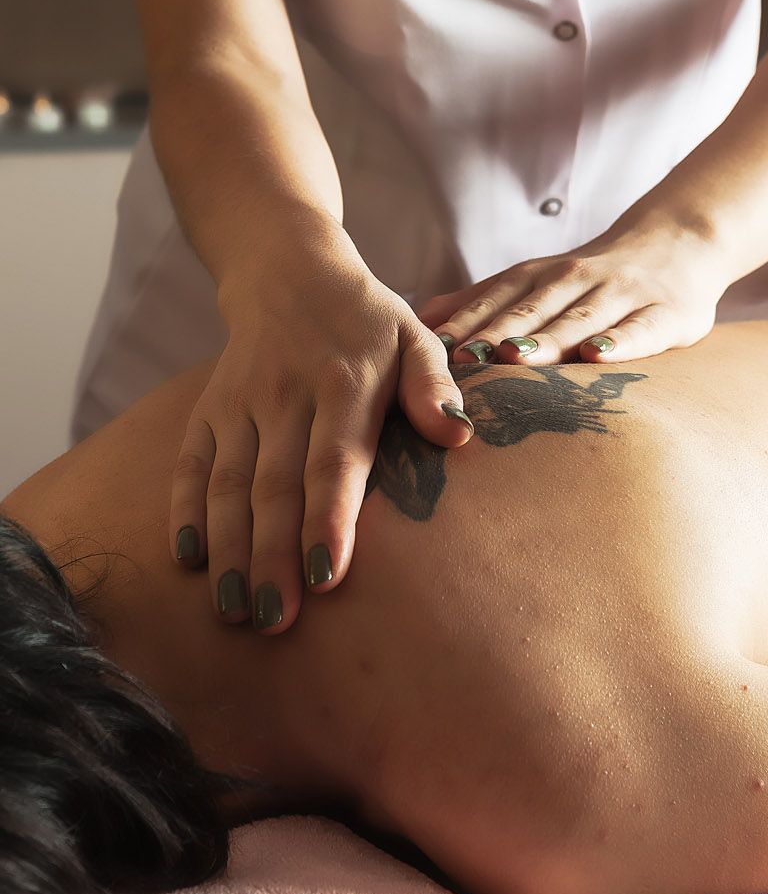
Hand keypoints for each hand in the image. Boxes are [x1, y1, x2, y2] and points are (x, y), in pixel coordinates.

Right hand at [168, 216, 473, 635]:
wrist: (289, 272)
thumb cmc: (369, 324)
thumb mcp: (415, 336)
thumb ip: (434, 386)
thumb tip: (456, 435)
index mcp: (345, 382)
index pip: (334, 461)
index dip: (328, 519)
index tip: (326, 577)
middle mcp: (286, 394)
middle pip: (276, 486)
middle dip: (274, 557)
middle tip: (278, 621)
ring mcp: (240, 402)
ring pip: (228, 484)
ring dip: (230, 550)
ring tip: (235, 611)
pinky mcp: (209, 408)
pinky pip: (190, 464)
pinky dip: (186, 511)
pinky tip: (191, 561)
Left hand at [413, 220, 728, 366]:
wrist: (683, 242)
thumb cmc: (597, 277)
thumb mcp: (540, 279)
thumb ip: (485, 299)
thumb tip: (422, 318)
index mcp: (543, 275)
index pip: (498, 297)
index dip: (466, 321)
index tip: (432, 348)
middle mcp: (578, 279)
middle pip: (532, 308)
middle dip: (497, 332)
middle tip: (463, 359)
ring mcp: (624, 295)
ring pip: (581, 318)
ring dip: (547, 337)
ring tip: (517, 357)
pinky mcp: (667, 314)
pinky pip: (642, 330)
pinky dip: (620, 344)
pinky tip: (597, 357)